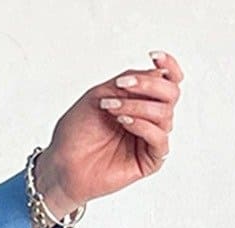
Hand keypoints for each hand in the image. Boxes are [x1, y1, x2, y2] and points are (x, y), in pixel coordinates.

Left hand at [35, 50, 184, 216]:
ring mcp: (150, 140)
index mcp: (141, 101)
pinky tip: (123, 121)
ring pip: (165, 114)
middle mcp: (149, 119)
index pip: (168, 80)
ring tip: (111, 108)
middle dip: (148, 85)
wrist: (62, 164)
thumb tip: (158, 74)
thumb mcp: (101, 93)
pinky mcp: (149, 161)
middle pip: (172, 93)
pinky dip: (143, 126)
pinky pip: (160, 139)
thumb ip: (131, 81)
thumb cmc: (77, 131)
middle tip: (122, 85)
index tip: (154, 56)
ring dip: (137, 106)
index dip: (168, 65)